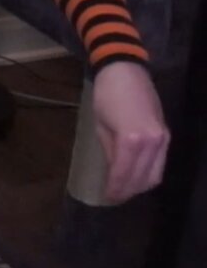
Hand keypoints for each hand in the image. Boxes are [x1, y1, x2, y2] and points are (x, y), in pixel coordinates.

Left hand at [92, 61, 169, 202]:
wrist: (125, 69)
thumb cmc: (106, 94)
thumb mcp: (102, 125)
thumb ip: (110, 152)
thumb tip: (115, 173)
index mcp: (131, 139)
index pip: (124, 174)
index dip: (115, 189)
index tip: (107, 198)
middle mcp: (151, 142)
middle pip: (143, 178)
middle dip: (128, 191)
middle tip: (115, 197)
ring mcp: (162, 138)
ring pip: (155, 174)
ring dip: (140, 185)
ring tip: (125, 189)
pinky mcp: (165, 133)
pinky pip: (160, 162)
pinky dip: (149, 172)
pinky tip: (137, 175)